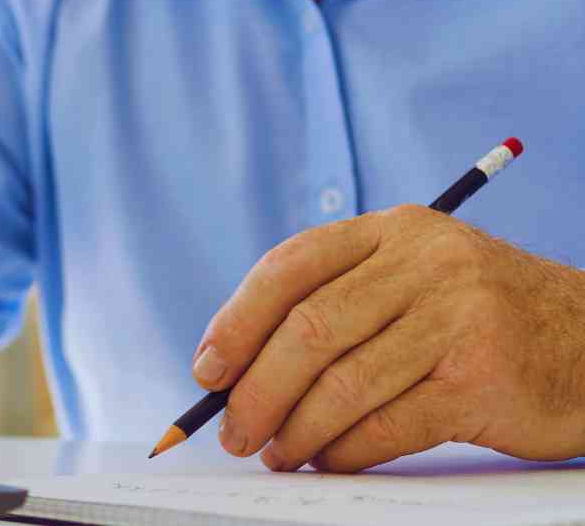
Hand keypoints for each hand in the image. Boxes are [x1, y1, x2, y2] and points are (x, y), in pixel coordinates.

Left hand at [193, 204, 584, 471]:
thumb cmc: (484, 319)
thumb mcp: (418, 279)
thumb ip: (342, 301)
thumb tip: (239, 364)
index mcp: (395, 229)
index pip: (290, 266)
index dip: (236, 321)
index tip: (207, 370)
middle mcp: (425, 263)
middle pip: (307, 329)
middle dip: (255, 388)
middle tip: (233, 431)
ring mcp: (457, 318)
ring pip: (342, 382)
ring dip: (294, 428)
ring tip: (276, 452)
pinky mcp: (480, 378)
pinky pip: (386, 423)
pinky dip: (345, 450)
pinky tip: (328, 460)